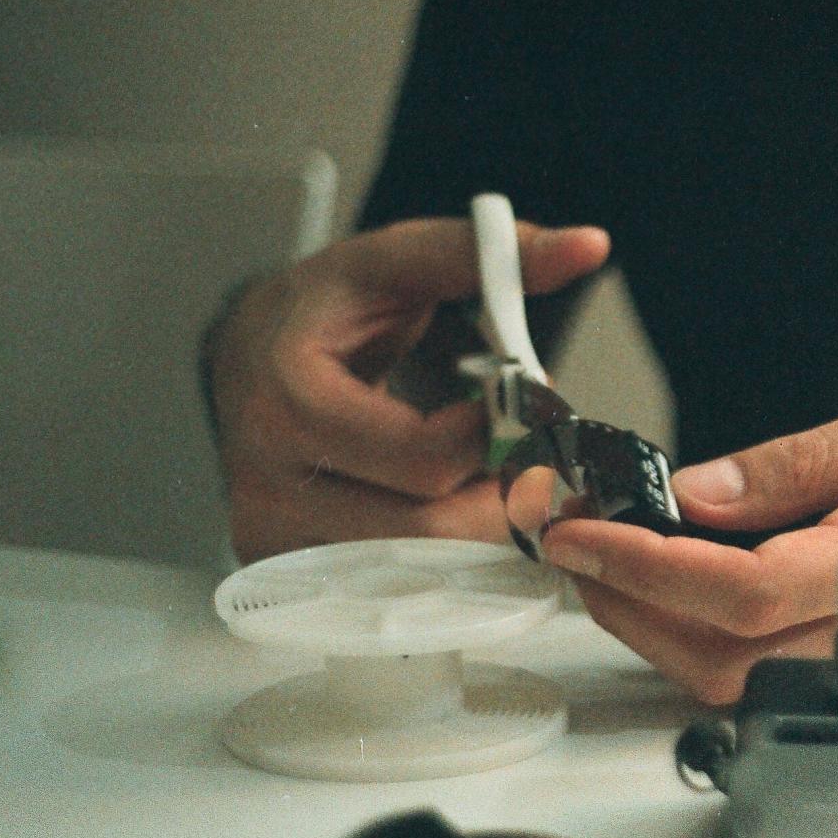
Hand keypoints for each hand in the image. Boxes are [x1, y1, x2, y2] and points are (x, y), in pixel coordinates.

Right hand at [206, 217, 609, 561]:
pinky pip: (382, 591)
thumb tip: (587, 246)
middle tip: (521, 465)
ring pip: (410, 575)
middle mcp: (265, 478)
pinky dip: (436, 564)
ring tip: (486, 486)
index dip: (488, 441)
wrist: (250, 350)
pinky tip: (448, 518)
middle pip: (425, 535)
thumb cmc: (328, 308)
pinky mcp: (281, 569)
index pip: (424, 460)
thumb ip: (492, 256)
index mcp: (289, 398)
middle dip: (496, 503)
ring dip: (472, 538)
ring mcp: (268, 532)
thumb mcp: (402, 263)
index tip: (501, 409)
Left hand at [537, 379, 837, 702]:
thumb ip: (808, 463)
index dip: (645, 567)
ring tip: (605, 552)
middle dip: (621, 601)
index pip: (742, 590)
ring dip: (649, 624)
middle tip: (568, 532)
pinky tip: (671, 580)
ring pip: (729, 680)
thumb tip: (700, 491)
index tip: (580, 529)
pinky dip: (695, 634)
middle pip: (714, 655)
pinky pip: (762, 673)